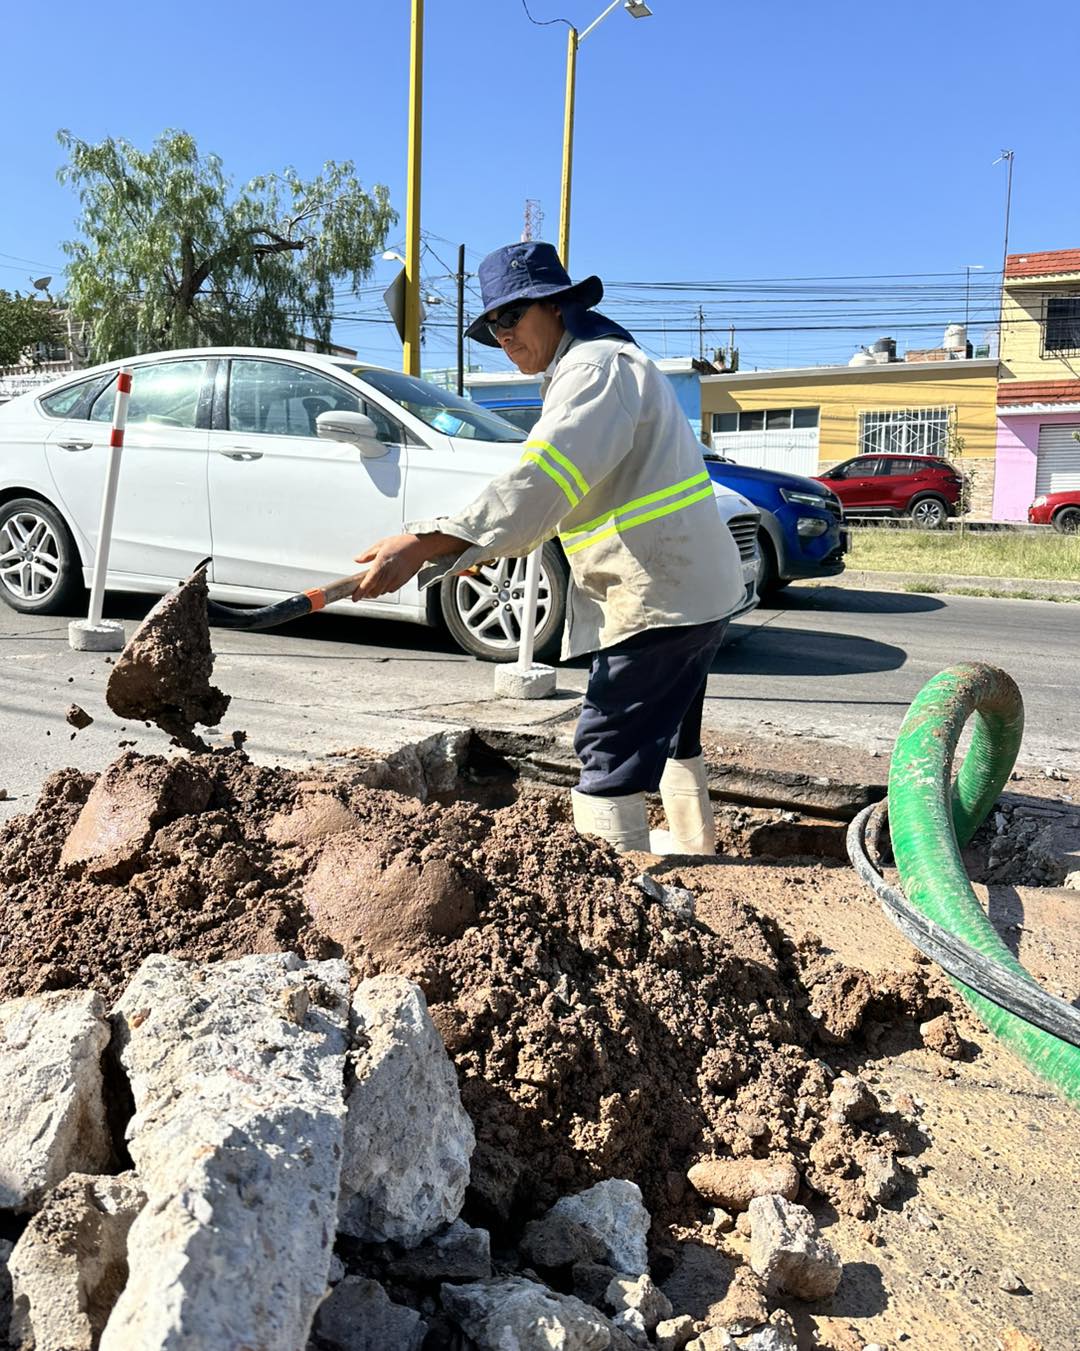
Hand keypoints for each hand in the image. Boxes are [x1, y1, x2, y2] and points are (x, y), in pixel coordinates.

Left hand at [351, 532, 466, 600]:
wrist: (418, 546)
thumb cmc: (401, 543)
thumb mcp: (381, 544)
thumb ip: (368, 554)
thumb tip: (358, 560)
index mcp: (381, 563)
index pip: (368, 582)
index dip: (360, 592)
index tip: (355, 597)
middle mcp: (389, 573)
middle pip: (374, 592)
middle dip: (368, 593)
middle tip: (364, 589)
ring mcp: (396, 579)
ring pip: (382, 592)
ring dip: (377, 590)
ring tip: (375, 583)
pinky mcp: (402, 581)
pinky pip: (391, 590)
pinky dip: (386, 588)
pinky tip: (386, 580)